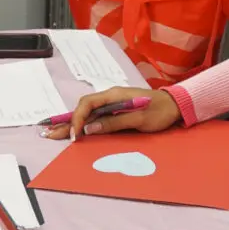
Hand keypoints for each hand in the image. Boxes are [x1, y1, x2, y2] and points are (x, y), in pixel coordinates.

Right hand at [43, 87, 181, 141]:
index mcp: (115, 95)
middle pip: (84, 108)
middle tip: (50, 134)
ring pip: (89, 113)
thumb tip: (90, 129)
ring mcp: (114, 103)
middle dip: (67, 122)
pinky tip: (76, 131)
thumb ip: (115, 123)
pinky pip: (97, 116)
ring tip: (57, 134)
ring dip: (74, 123)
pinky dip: (85, 124)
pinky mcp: (117, 110)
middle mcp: (111, 97)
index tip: (75, 134)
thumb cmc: (160, 111)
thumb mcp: (139, 119)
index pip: (88, 104)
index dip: (78, 119)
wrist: (176, 105)